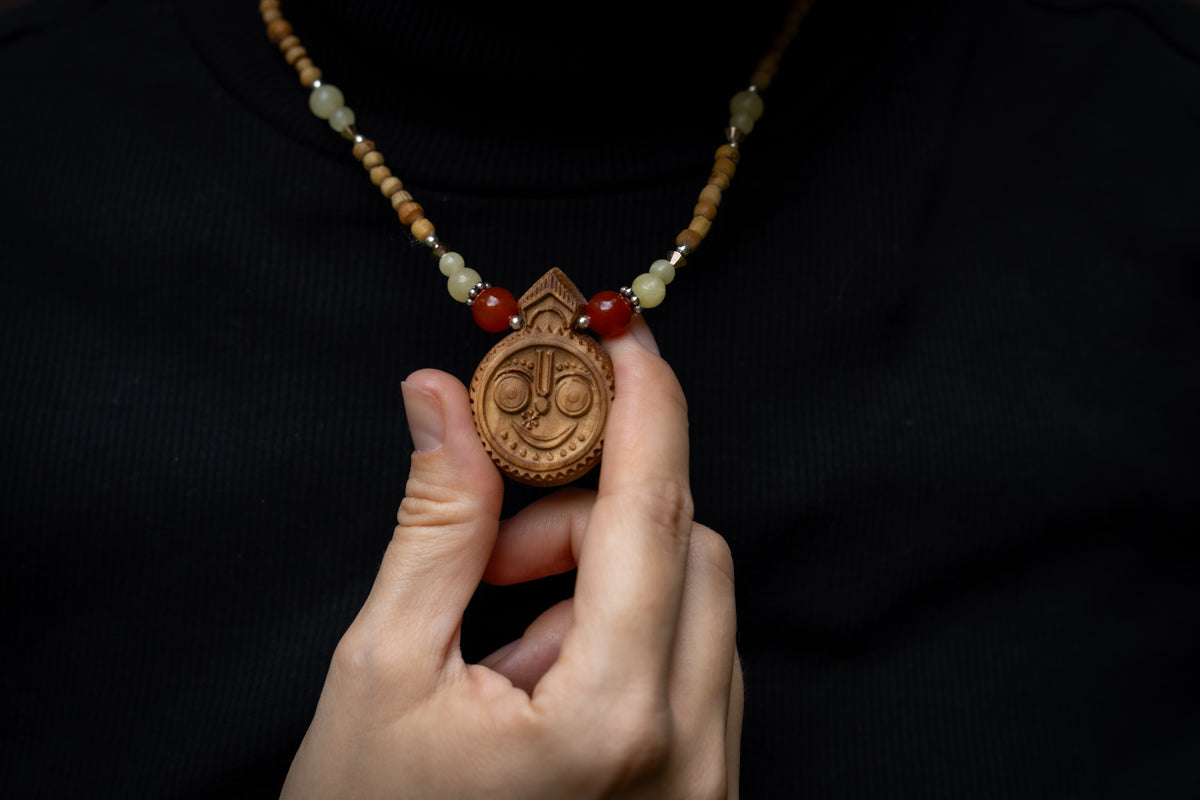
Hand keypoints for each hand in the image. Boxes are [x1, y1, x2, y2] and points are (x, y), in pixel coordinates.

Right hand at [280, 318, 741, 798]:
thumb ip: (434, 520)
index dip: (643, 404)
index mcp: (609, 719)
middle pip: (686, 546)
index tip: (618, 334)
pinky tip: (541, 680)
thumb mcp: (381, 669)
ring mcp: (704, 782)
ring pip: (694, 600)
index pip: (652, 512)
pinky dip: (624, 630)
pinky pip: (694, 660)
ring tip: (501, 637)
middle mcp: (686, 755)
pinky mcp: (699, 791)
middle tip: (492, 540)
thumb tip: (441, 397)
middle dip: (590, 509)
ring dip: (602, 576)